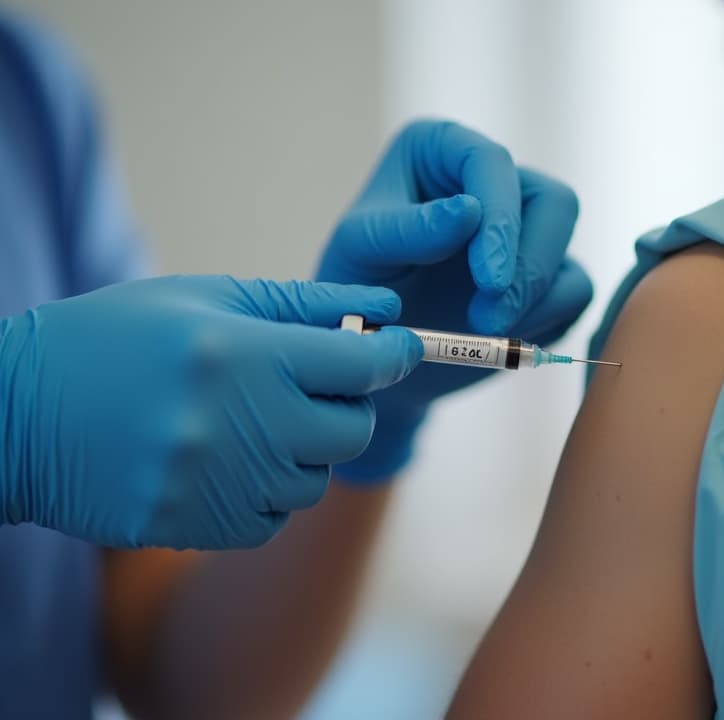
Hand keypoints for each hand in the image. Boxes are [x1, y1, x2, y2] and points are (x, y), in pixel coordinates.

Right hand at [0, 275, 421, 548]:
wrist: (16, 413)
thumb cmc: (114, 339)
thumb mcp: (204, 297)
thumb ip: (304, 303)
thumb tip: (385, 306)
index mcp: (239, 353)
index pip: (363, 363)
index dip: (392, 353)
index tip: (395, 347)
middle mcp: (235, 423)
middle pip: (353, 431)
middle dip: (348, 405)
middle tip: (312, 385)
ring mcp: (214, 484)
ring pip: (315, 479)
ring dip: (302, 451)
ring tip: (250, 423)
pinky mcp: (194, 527)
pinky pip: (273, 519)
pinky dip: (265, 492)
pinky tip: (223, 461)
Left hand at [318, 120, 592, 480]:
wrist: (376, 342)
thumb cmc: (357, 284)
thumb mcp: (361, 252)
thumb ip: (409, 230)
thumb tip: (469, 210)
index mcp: (443, 149)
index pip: (492, 163)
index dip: (500, 220)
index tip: (489, 280)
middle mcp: (493, 179)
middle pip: (553, 202)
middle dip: (529, 266)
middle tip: (491, 319)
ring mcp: (525, 225)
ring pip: (567, 247)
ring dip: (536, 296)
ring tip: (486, 332)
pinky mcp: (546, 272)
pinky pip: (574, 290)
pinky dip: (546, 318)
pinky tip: (502, 338)